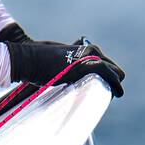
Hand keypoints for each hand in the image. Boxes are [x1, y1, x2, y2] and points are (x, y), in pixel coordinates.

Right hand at [0, 23, 124, 96]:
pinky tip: (116, 93)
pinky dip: (115, 85)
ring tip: (110, 96)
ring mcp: (89, 57)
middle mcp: (90, 50)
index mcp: (84, 48)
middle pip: (113, 68)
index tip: (105, 87)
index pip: (104, 63)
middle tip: (108, 93)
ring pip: (114, 72)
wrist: (27, 59)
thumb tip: (68, 70)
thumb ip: (68, 61)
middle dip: (113, 81)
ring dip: (114, 84)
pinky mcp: (86, 65)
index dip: (107, 76)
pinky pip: (109, 75)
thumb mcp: (57, 57)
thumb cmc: (37, 60)